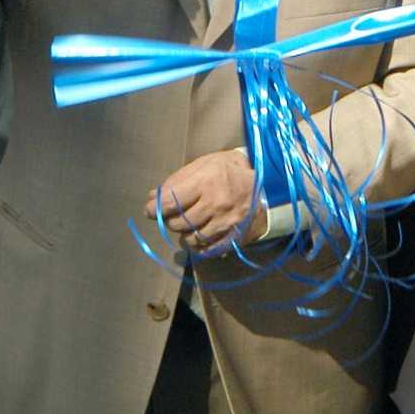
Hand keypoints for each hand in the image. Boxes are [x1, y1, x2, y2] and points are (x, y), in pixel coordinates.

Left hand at [144, 150, 264, 254]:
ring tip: (187, 225)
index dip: (154, 208)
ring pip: (191, 238)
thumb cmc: (228, 171)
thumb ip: (177, 180)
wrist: (265, 184)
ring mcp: (226, 222)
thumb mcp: (203, 164)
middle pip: (178, 223)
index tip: (149, 210)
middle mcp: (215, 203)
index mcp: (205, 181)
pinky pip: (208, 249)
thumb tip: (153, 196)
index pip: (170, 202)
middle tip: (173, 215)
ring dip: (184, 234)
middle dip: (170, 221)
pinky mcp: (234, 236)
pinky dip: (198, 247)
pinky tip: (198, 237)